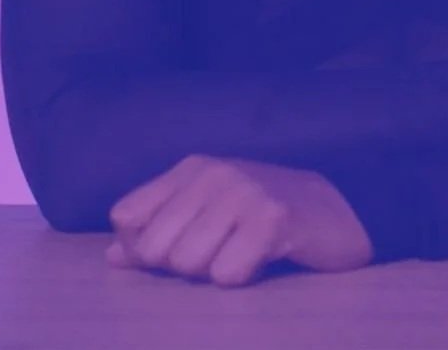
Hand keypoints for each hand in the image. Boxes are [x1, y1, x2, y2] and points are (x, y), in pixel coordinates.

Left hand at [106, 155, 373, 285]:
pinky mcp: (274, 219)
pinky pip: (227, 274)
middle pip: (155, 249)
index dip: (142, 247)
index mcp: (192, 168)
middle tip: (221, 251)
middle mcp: (215, 173)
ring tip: (243, 252)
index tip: (178, 246)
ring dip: (214, 272)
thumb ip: (157, 232)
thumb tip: (112, 255)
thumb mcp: (206, 214)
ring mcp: (245, 192)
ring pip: (188, 265)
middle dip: (182, 266)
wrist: (335, 212)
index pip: (126, 217)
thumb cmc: (260, 217)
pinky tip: (264, 259)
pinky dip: (241, 277)